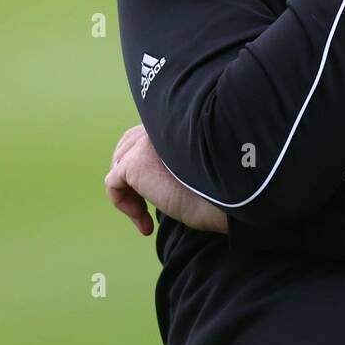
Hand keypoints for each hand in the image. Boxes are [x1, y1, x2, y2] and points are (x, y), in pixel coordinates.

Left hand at [105, 125, 227, 235]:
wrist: (231, 197)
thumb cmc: (222, 190)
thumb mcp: (196, 168)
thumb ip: (175, 161)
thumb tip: (151, 176)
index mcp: (177, 121)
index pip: (144, 134)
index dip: (143, 163)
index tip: (159, 193)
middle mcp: (161, 124)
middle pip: (126, 146)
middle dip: (130, 177)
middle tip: (145, 206)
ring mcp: (146, 141)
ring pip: (119, 166)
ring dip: (129, 194)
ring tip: (146, 218)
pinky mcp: (135, 163)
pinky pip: (113, 184)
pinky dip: (124, 205)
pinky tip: (145, 223)